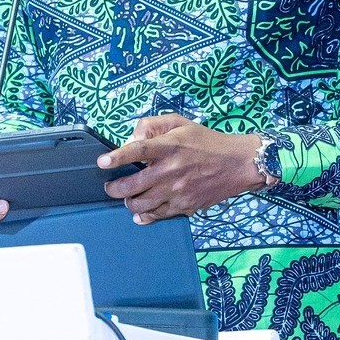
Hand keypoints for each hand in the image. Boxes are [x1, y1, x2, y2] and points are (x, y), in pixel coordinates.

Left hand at [97, 114, 263, 223]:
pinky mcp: (185, 206)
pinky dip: (144, 216)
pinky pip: (158, 215)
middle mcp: (172, 170)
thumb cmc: (207, 142)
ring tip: (127, 197)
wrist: (237, 164)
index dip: (117, 157)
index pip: (137, 151)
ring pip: (142, 204)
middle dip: (115, 188)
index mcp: (170, 146)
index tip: (102, 163)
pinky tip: (140, 212)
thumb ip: (153, 125)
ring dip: (128, 202)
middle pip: (133, 185)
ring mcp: (178, 191)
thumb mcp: (180, 123)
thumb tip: (132, 139)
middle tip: (111, 186)